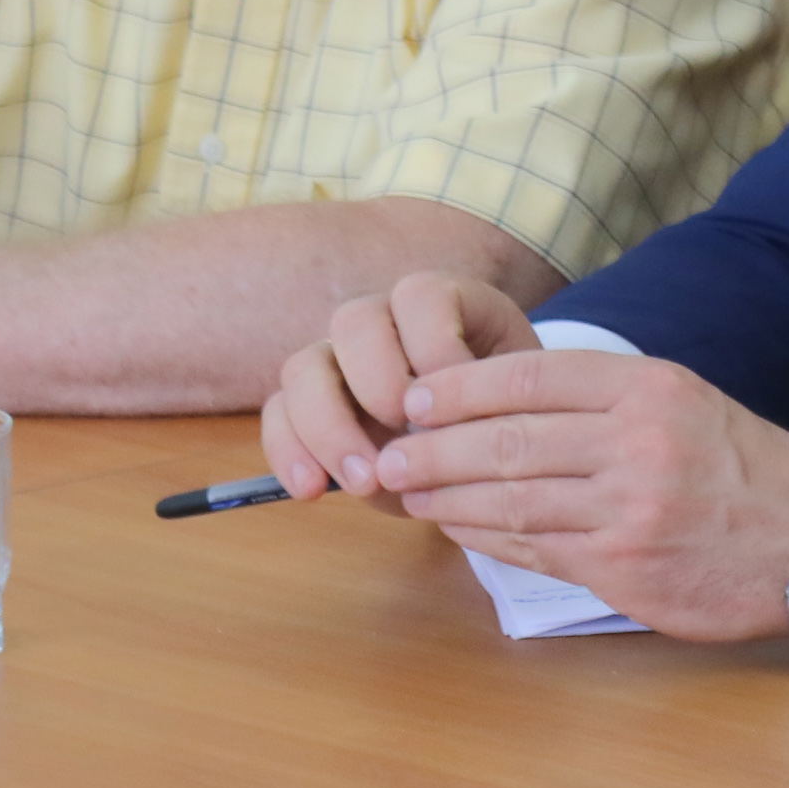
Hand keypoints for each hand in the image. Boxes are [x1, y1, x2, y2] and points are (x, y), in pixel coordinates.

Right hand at [261, 271, 540, 507]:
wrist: (473, 443)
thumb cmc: (498, 411)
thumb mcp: (511, 401)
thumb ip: (488, 406)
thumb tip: (452, 428)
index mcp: (438, 304)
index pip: (420, 296)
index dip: (435, 345)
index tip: (461, 402)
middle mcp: (380, 320)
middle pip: (354, 323)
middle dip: (378, 383)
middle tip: (407, 435)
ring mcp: (336, 358)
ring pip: (304, 367)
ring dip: (328, 428)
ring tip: (364, 481)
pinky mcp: (305, 402)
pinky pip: (277, 413)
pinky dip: (288, 452)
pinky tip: (312, 491)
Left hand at [366, 345, 788, 643]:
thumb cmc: (738, 467)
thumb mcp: (685, 403)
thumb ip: (603, 399)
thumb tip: (498, 399)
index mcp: (652, 390)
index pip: (533, 375)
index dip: (463, 387)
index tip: (417, 396)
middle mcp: (640, 444)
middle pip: (508, 441)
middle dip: (434, 447)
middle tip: (387, 448)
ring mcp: (630, 509)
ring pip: (510, 499)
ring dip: (445, 497)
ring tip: (406, 490)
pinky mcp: (622, 567)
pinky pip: (531, 547)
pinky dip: (482, 537)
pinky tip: (456, 528)